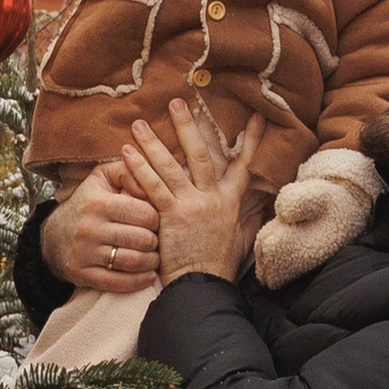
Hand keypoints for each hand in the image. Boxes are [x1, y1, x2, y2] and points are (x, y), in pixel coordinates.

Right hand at [38, 162, 162, 295]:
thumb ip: (128, 171)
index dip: (157, 218)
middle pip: (142, 239)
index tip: (156, 220)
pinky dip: (139, 281)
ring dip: (151, 262)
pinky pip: (118, 283)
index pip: (145, 213)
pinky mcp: (83, 274)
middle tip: (157, 240)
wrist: (54, 236)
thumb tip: (151, 176)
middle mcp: (90, 228)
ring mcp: (85, 253)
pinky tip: (148, 274)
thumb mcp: (101, 178)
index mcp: (98, 202)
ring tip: (154, 256)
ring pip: (133, 262)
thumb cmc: (88, 203)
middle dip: (156, 241)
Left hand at [115, 101, 264, 285]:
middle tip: (176, 102)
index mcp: (230, 202)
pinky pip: (151, 186)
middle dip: (188, 126)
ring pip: (170, 166)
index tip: (256, 117)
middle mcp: (211, 198)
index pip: (244, 165)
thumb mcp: (240, 240)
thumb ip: (249, 219)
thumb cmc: (218, 266)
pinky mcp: (169, 215)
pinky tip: (125, 153)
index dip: (251, 141)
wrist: (202, 286)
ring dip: (153, 143)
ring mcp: (190, 205)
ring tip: (138, 123)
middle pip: (200, 154)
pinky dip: (137, 169)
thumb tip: (263, 206)